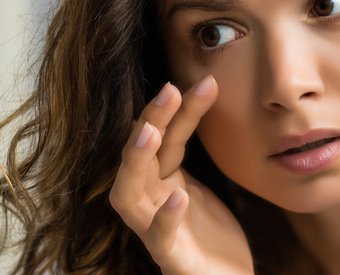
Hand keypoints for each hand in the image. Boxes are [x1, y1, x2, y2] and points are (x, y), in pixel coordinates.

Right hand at [109, 75, 253, 274]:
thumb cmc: (211, 235)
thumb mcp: (202, 184)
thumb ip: (189, 150)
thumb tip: (200, 93)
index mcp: (159, 182)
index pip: (164, 138)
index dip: (177, 109)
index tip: (204, 82)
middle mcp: (150, 202)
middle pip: (138, 156)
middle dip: (150, 121)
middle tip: (169, 89)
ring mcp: (154, 232)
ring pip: (128, 195)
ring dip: (136, 161)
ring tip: (151, 132)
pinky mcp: (171, 260)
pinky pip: (159, 239)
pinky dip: (165, 217)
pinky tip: (179, 197)